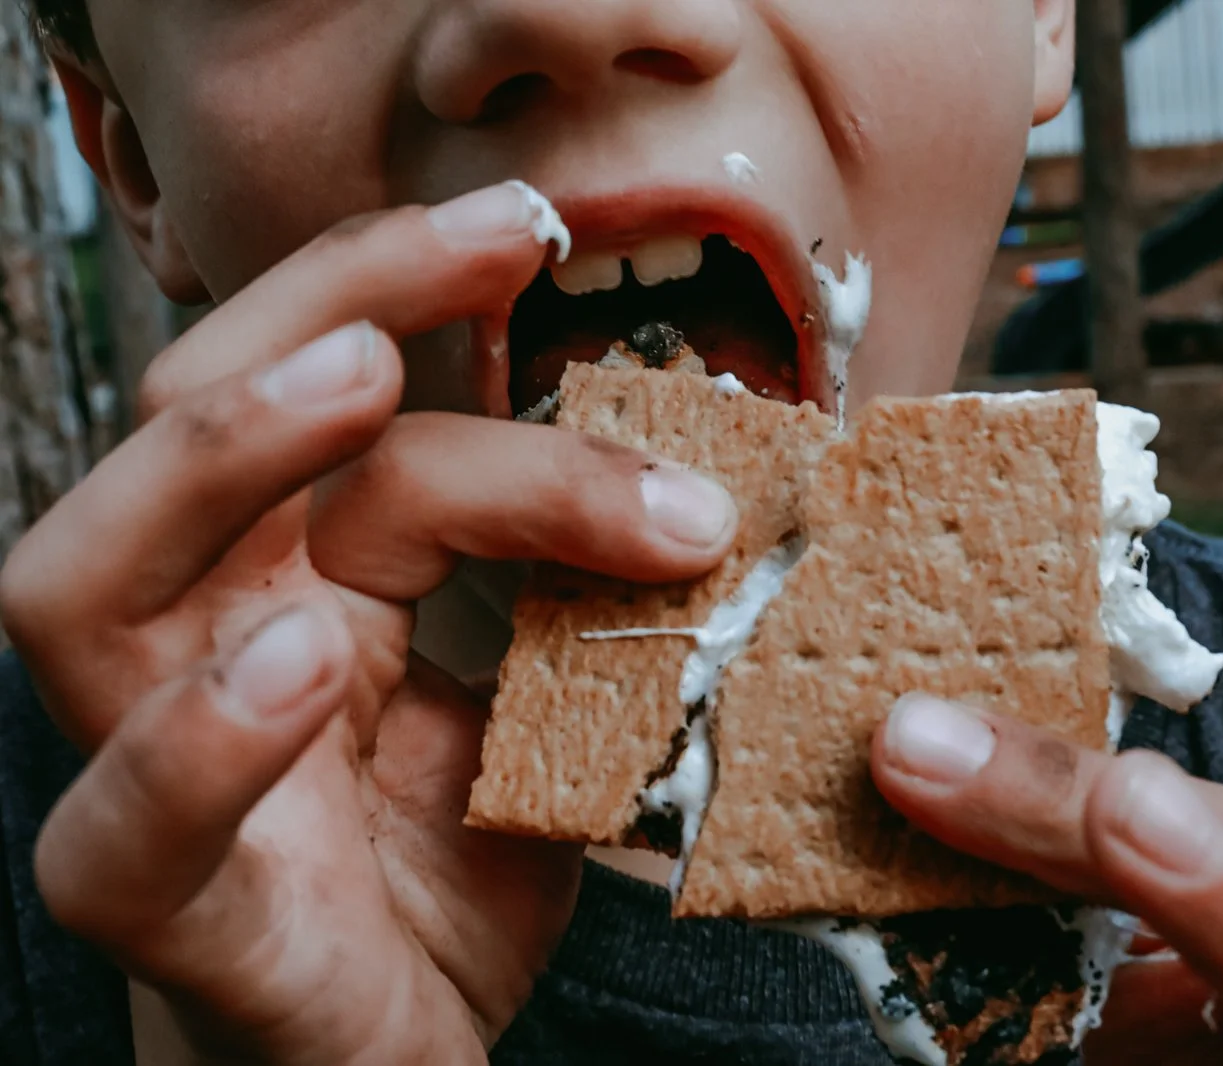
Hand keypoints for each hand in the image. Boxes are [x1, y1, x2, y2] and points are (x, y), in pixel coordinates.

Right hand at [0, 182, 738, 1064]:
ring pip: (84, 580)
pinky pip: (121, 827)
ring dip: (223, 458)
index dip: (409, 293)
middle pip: (190, 424)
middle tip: (490, 245)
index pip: (322, 404)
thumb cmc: (454, 882)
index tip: (534, 230)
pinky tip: (300, 664)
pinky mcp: (170, 914)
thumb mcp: (544, 713)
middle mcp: (206, 643)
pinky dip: (199, 736)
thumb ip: (576, 612)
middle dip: (329, 305)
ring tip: (355, 384)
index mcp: (296, 582)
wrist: (397, 1064)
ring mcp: (158, 769)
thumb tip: (699, 491)